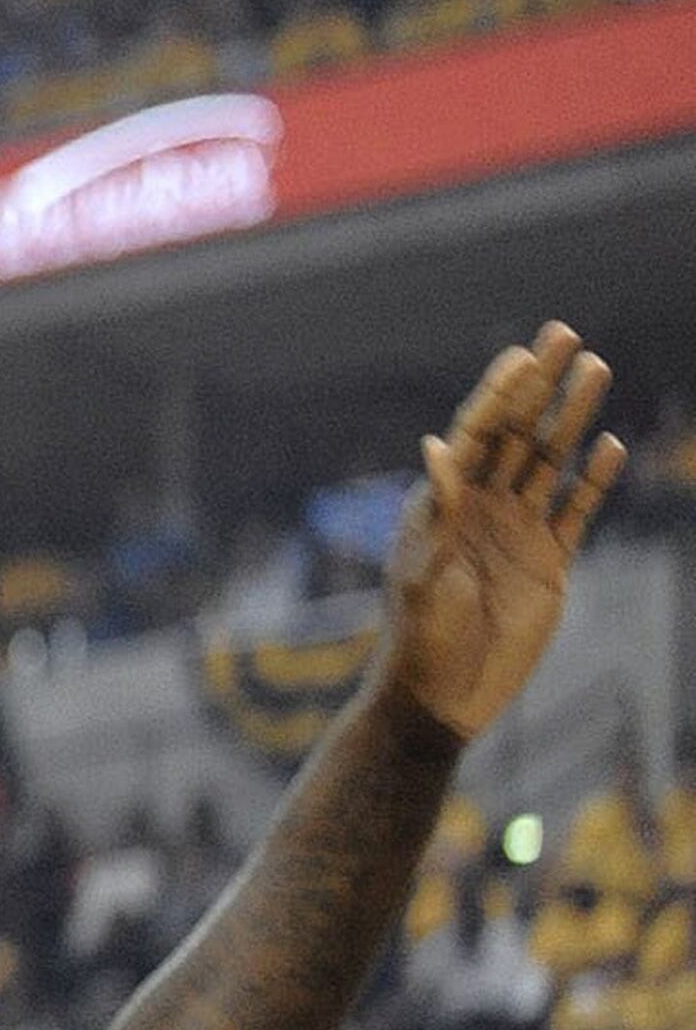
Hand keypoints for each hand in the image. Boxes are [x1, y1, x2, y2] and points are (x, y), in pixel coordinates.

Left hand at [380, 323, 623, 740]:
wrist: (444, 695)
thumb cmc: (418, 637)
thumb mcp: (422, 571)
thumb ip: (435, 508)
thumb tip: (435, 444)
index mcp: (441, 503)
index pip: (474, 434)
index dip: (498, 393)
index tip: (523, 354)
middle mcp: (480, 508)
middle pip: (517, 432)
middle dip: (540, 384)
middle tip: (565, 334)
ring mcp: (517, 531)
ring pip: (551, 460)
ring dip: (572, 416)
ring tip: (596, 369)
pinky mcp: (549, 562)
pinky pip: (577, 509)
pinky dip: (594, 479)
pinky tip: (610, 446)